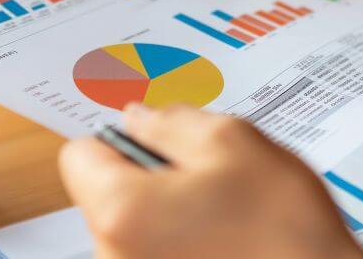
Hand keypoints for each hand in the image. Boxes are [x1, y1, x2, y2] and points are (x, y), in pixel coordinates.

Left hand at [59, 105, 362, 258]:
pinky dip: (182, 242)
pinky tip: (227, 240)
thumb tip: (138, 117)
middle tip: (207, 175)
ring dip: (169, 210)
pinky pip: (154, 252)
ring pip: (133, 225)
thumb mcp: (232, 142)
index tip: (153, 139)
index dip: (118, 137)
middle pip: (105, 192)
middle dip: (148, 174)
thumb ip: (171, 122)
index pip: (78, 154)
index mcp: (121, 209)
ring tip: (226, 212)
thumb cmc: (284, 230)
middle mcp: (113, 254)